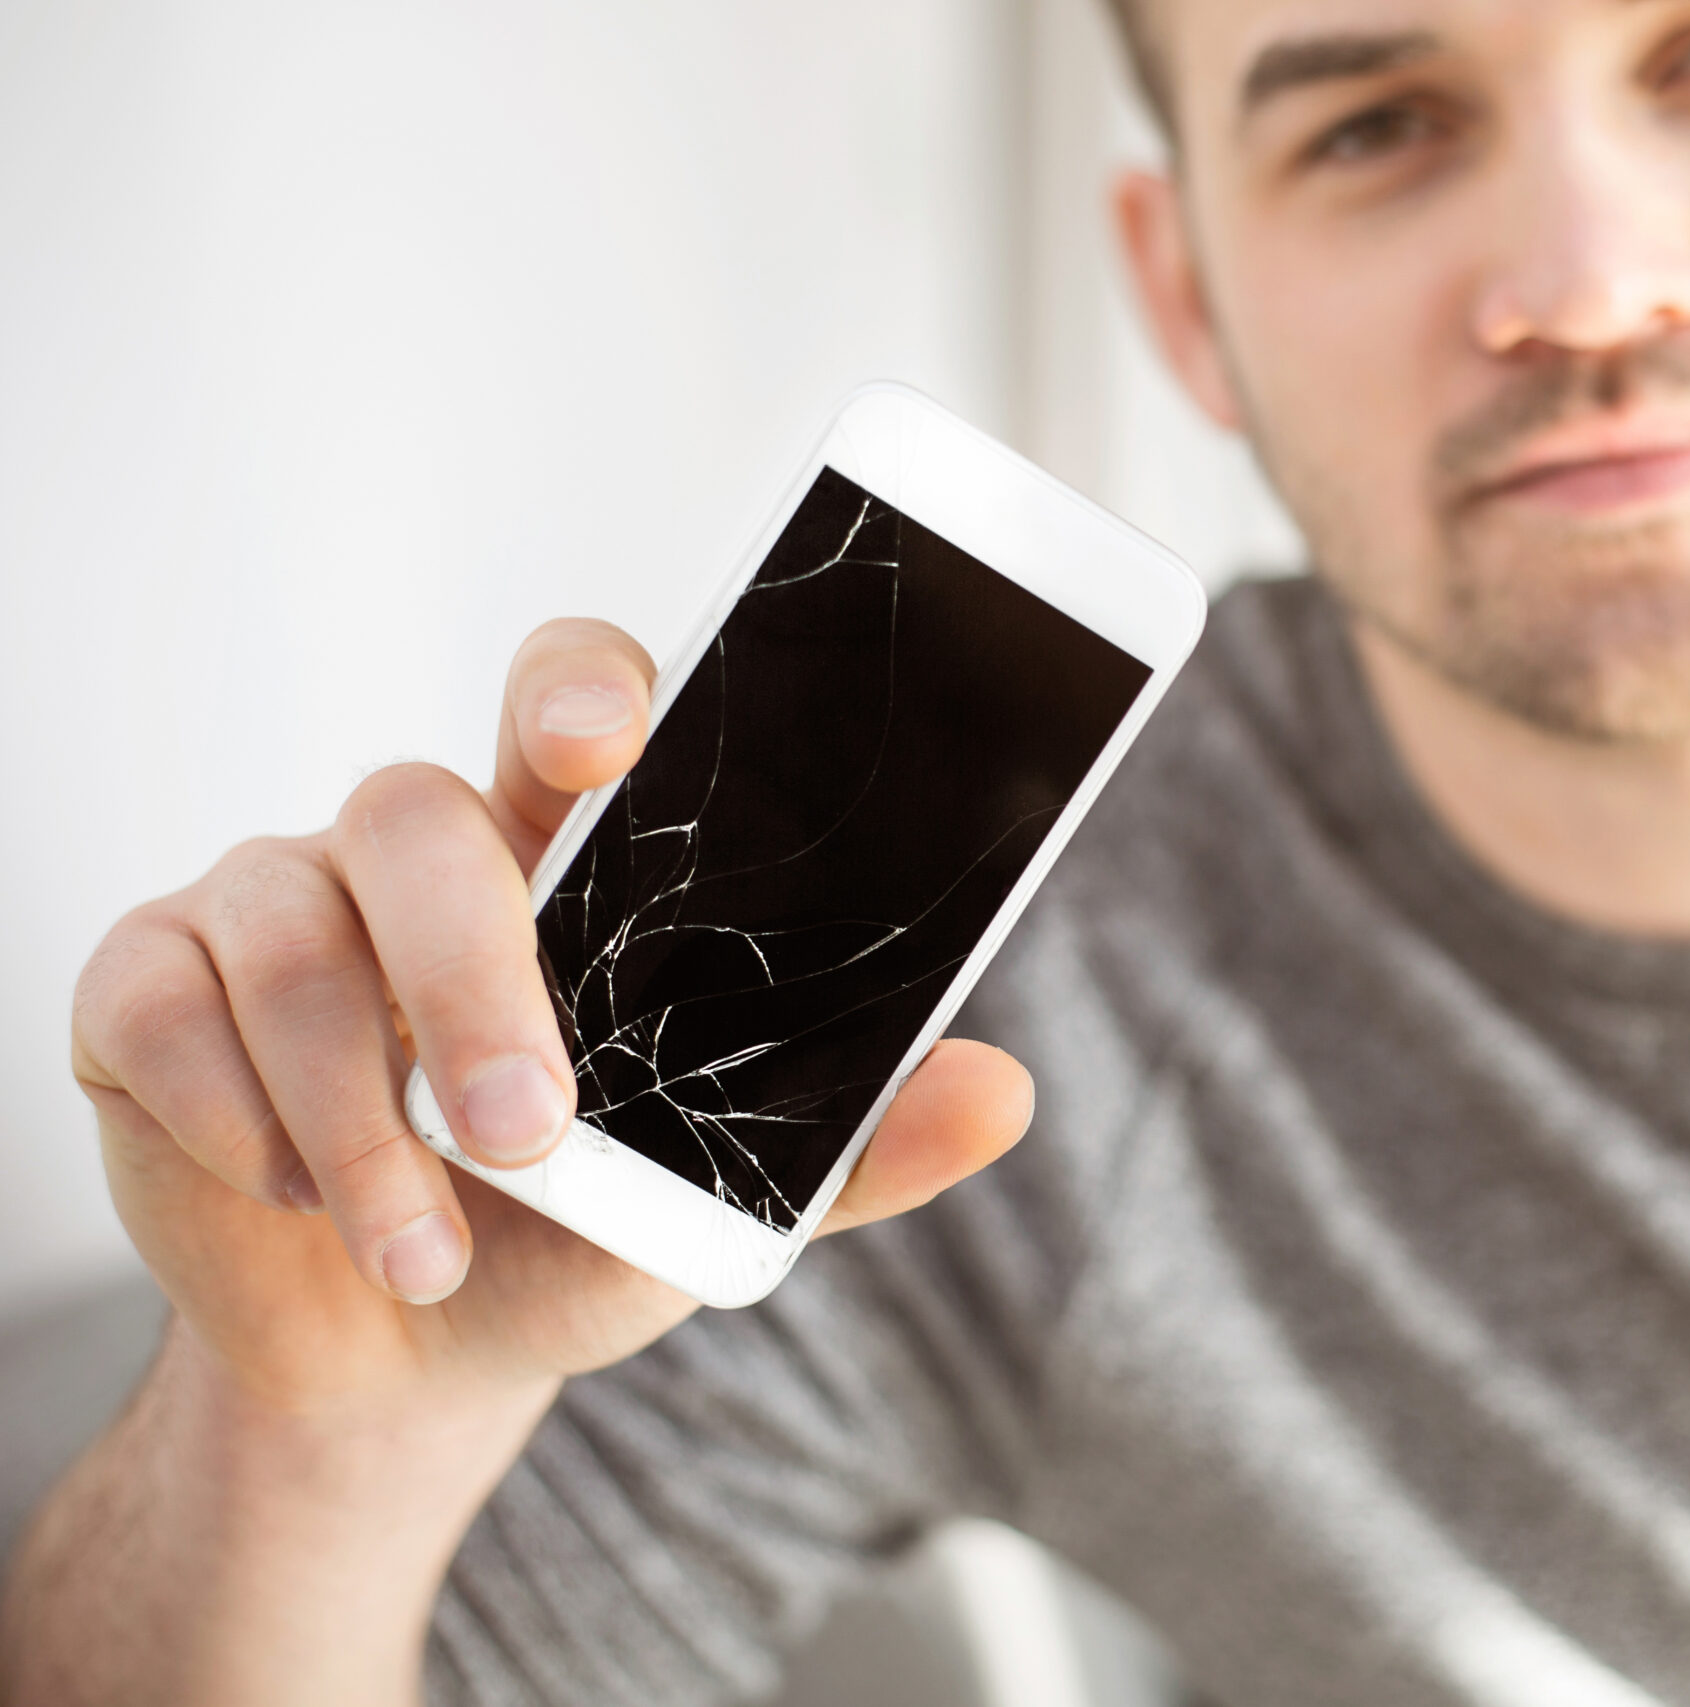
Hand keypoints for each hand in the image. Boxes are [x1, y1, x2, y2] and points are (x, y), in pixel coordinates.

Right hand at [71, 619, 1035, 1418]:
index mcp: (560, 859)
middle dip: (468, 975)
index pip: (567, 699)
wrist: (417, 1353)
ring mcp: (267, 905)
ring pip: (287, 932)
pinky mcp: (145, 989)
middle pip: (414, 814)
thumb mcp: (717, 1199)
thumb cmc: (575, 1233)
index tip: (604, 732)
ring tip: (427, 1247)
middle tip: (526, 1127)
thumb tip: (1003, 1091)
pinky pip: (156, 1007)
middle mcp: (409, 853)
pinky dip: (237, 1121)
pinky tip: (295, 1197)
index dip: (581, 685)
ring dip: (355, 1112)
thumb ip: (847, 1140)